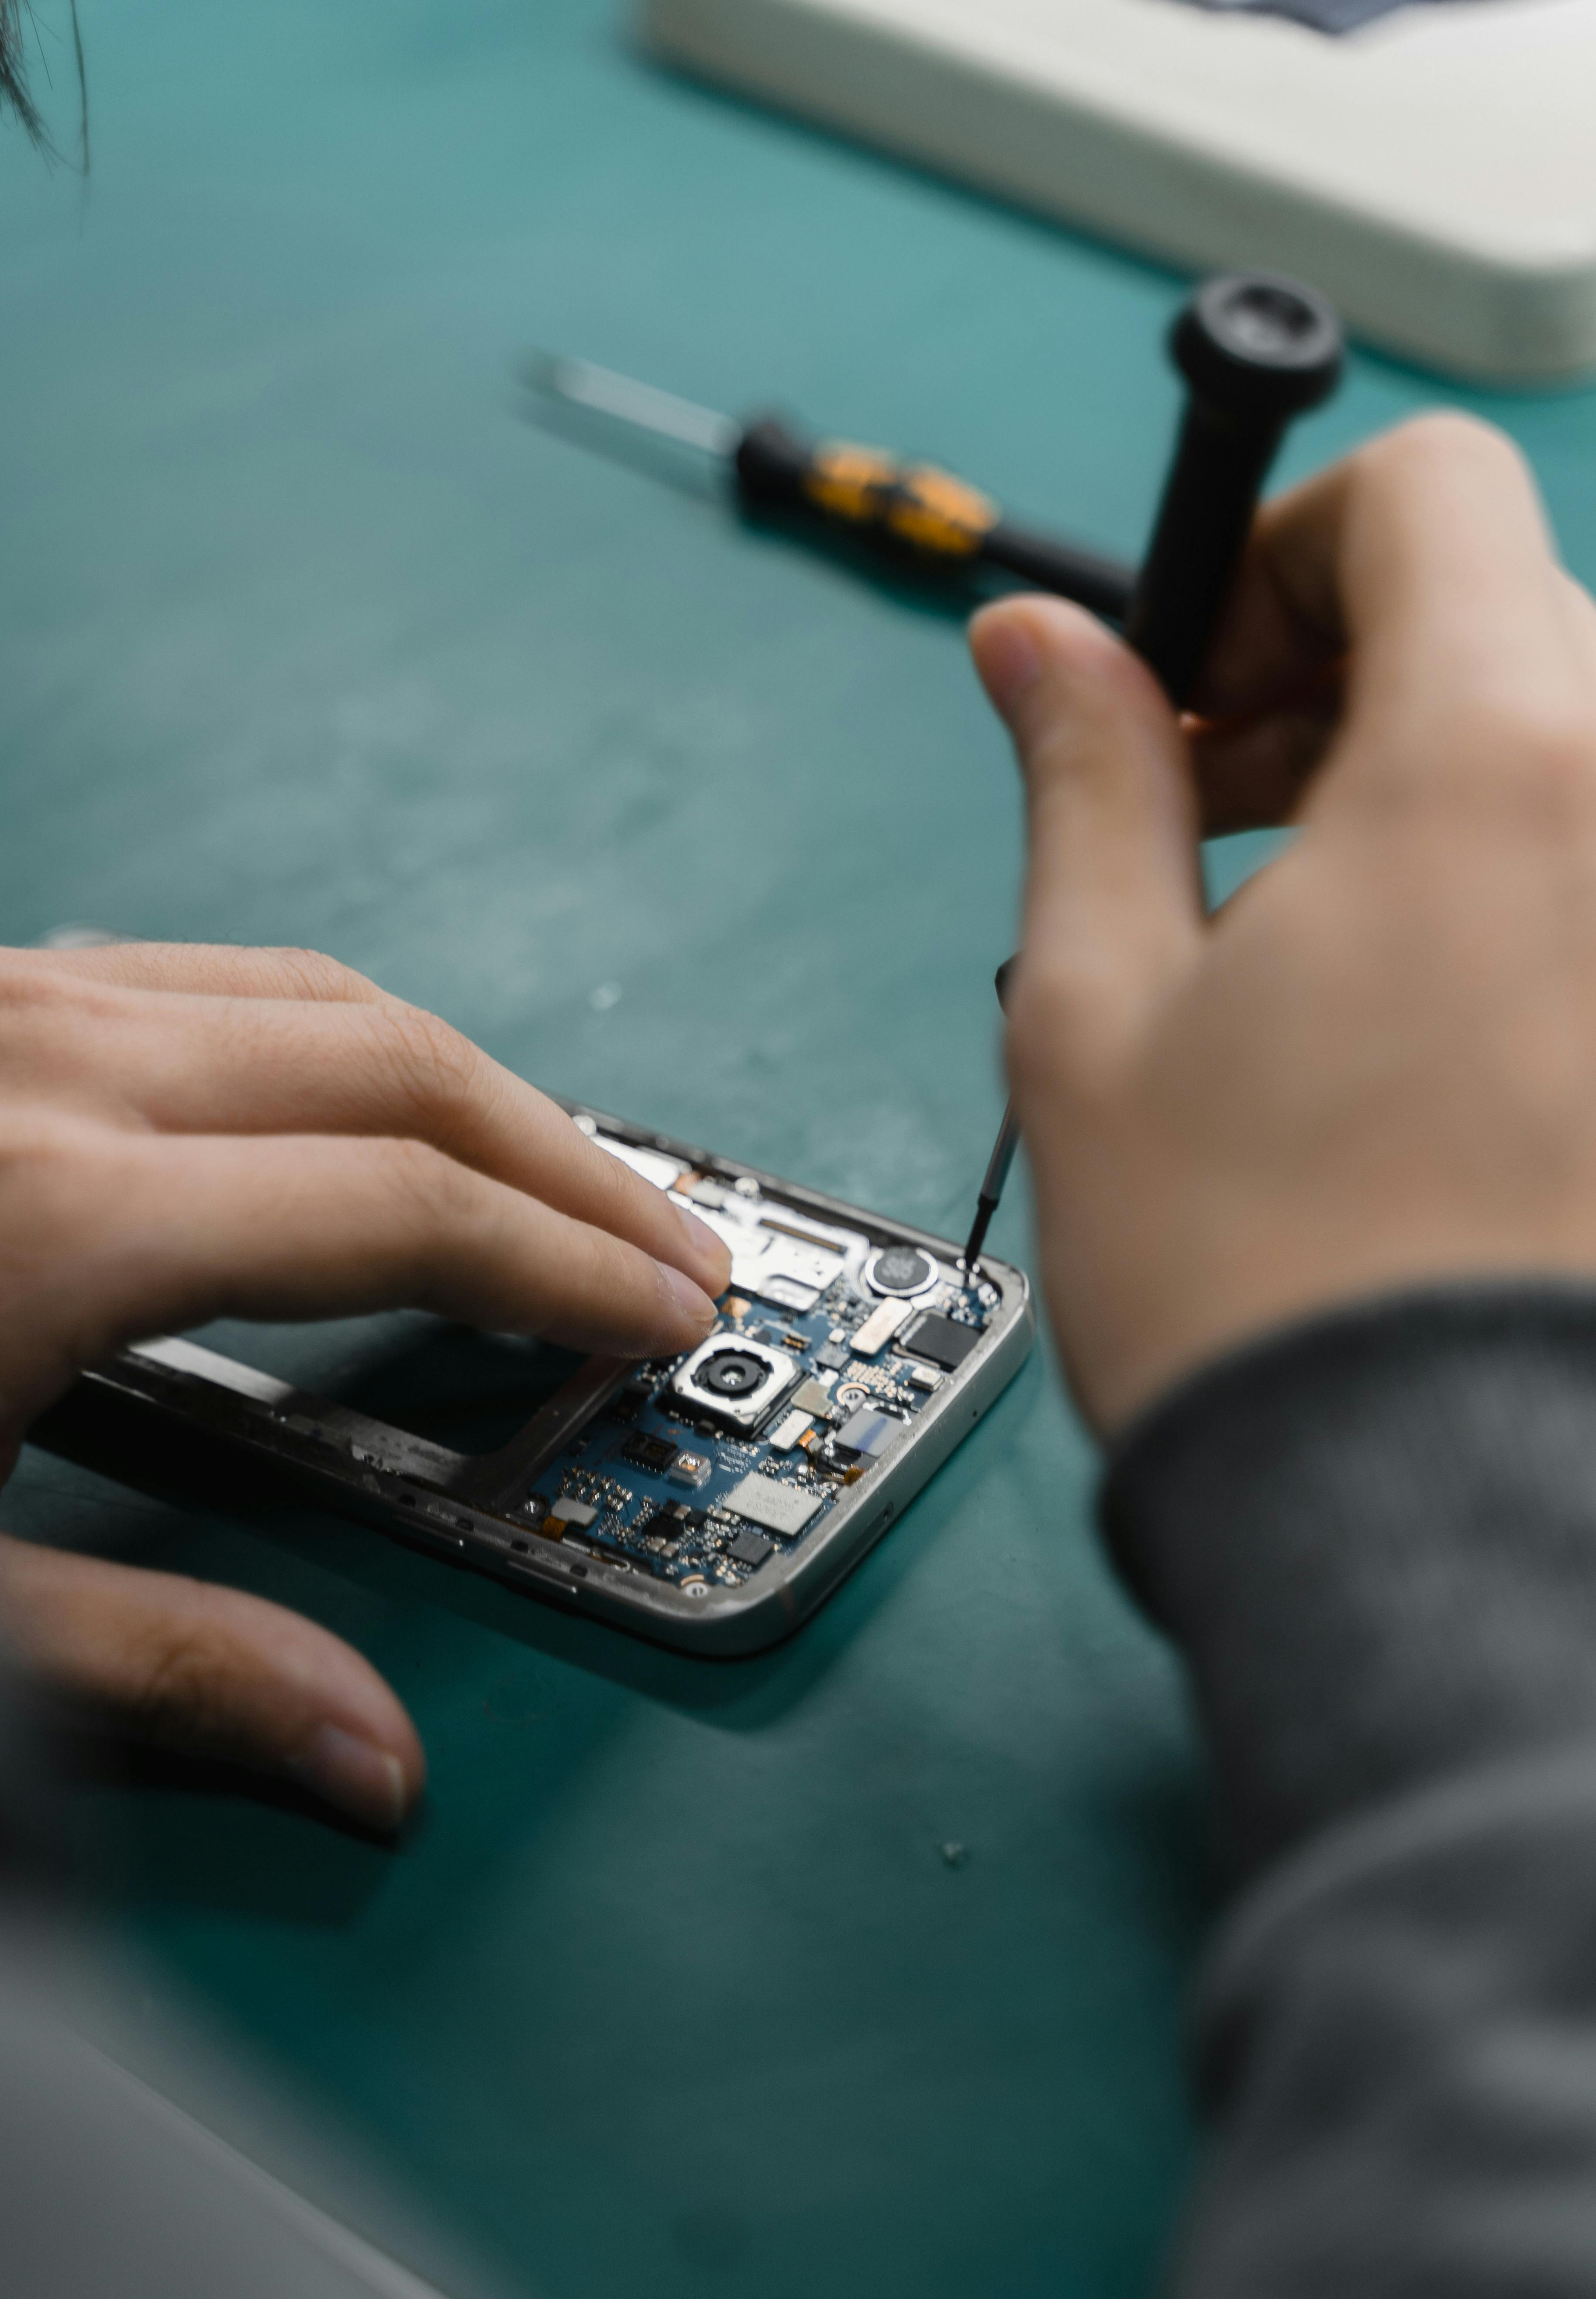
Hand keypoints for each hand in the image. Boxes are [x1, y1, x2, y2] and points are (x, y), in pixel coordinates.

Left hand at [0, 939, 728, 1824]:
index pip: (404, 1208)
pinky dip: (318, 1032)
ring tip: (547, 1172)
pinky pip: (188, 974)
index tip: (667, 1313)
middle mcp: (35, 1069)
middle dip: (567, 1153)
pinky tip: (337, 1104)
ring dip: (456, 1076)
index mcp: (52, 1221)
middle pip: (395, 1061)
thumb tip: (365, 1757)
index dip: (568, 1264)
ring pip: (302, 990)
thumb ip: (158, 1673)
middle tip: (669, 1246)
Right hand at [970, 413, 1595, 1435]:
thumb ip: (1091, 780)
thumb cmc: (1254, 1288)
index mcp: (1499, 758)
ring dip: (1450, 783)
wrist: (1415, 1519)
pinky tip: (1442, 1015)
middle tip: (1231, 810)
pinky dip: (1531, 893)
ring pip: (1577, 752)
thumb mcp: (1102, 1008)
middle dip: (1356, 671)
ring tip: (1332, 933)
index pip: (1423, 498)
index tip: (1201, 680)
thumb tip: (1038, 642)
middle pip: (1515, 617)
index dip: (1282, 553)